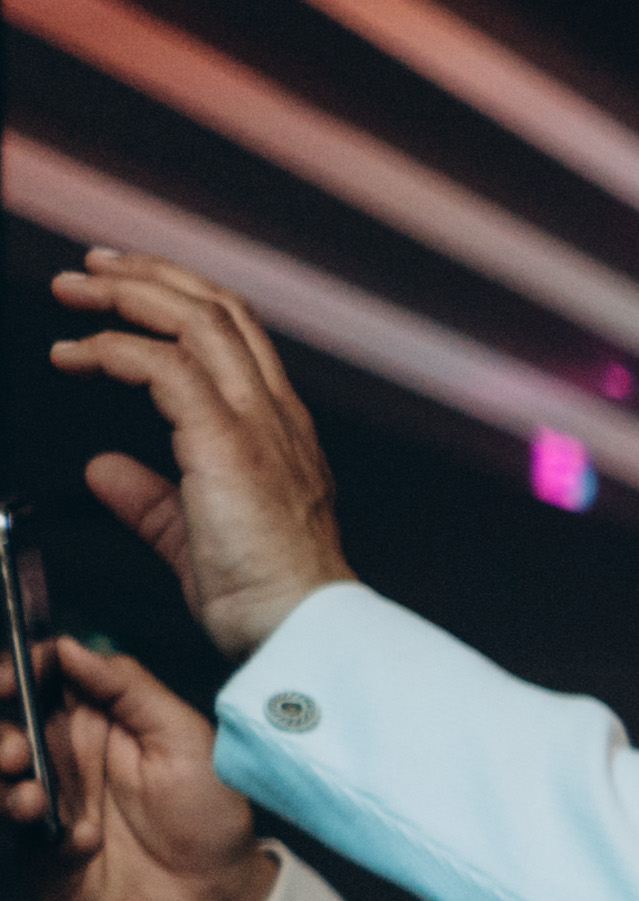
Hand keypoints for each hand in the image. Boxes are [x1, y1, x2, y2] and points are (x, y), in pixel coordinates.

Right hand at [5, 639, 276, 900]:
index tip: (8, 679)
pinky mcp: (41, 858)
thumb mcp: (183, 736)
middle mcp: (55, 761)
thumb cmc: (207, 810)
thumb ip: (127, 687)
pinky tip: (85, 842)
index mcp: (85, 723)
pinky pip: (24, 843)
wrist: (221, 891)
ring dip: (5, 787)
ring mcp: (43, 809)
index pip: (29, 686)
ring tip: (33, 796)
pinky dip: (47, 841)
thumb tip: (68, 646)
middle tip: (17, 749)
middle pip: (1, 732)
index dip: (10, 676)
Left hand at [42, 254, 354, 652]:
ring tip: (75, 292)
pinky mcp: (228, 442)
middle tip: (90, 270)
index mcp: (277, 431)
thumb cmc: (268, 598)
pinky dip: (115, 350)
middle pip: (218, 308)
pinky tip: (78, 357)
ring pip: (197, 319)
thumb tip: (102, 469)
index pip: (235, 335)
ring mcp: (258, 424)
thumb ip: (148, 496)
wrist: (301, 630)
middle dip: (147, 276)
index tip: (120, 293)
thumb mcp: (194, 535)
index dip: (176, 299)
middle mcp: (275, 415)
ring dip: (126, 296)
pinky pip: (165, 367)